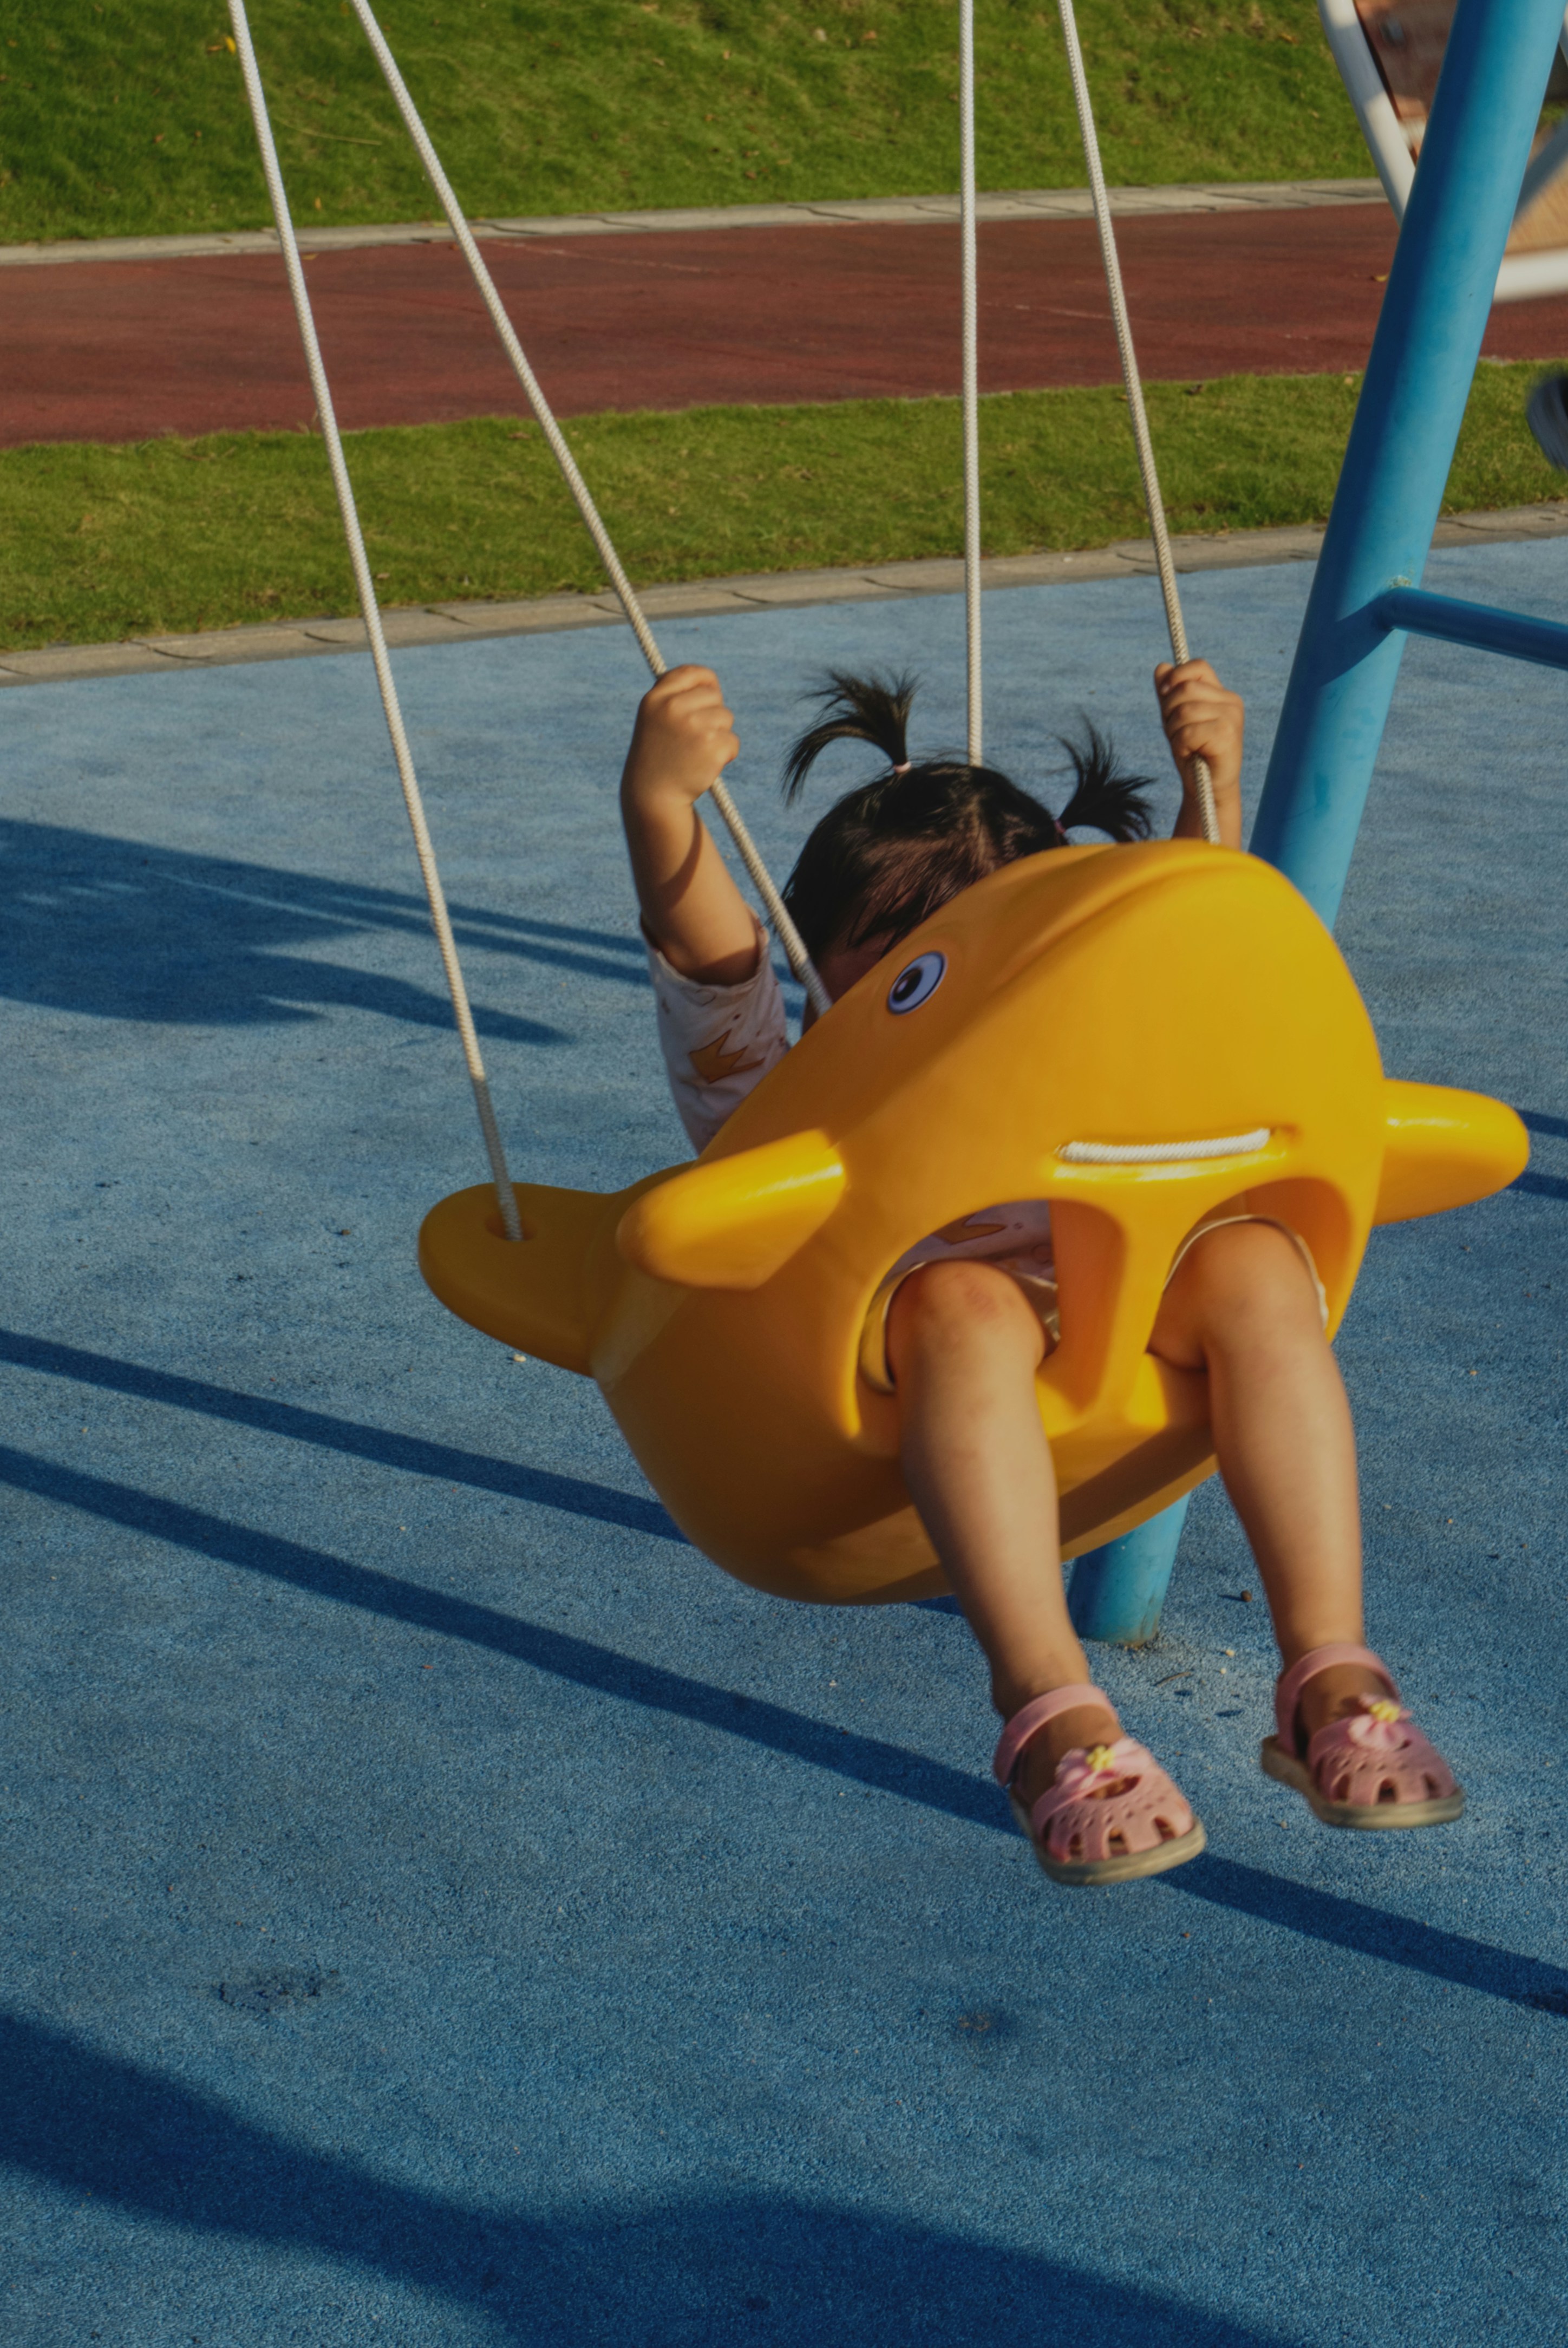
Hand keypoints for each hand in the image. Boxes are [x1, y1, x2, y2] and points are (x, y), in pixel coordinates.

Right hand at [622, 664, 738, 810]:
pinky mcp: (712, 748)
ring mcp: (694, 728)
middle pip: (714, 696)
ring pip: (726, 718)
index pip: (692, 673)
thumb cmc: (658, 755)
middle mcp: (673, 709)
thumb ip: (676, 697)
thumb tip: (710, 682)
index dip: (706, 682)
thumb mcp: (655, 719)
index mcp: (656, 699)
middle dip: (712, 714)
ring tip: (697, 752)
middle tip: (695, 737)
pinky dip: (725, 754)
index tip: (709, 692)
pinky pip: (733, 742)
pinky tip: (705, 765)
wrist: (654, 796)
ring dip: (719, 735)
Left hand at [1154, 658, 1243, 847]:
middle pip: (1185, 689)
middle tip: (1176, 733)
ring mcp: (1232, 718)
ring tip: (1185, 746)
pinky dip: (1180, 745)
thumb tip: (1160, 667)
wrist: (1207, 791)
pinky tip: (1190, 754)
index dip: (1176, 677)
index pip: (1197, 667)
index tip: (1164, 695)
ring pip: (1184, 711)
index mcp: (1221, 695)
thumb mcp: (1175, 720)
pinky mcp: (1227, 735)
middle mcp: (1231, 702)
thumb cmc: (1193, 755)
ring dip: (1173, 732)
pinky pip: (1188, 731)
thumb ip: (1169, 694)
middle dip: (1168, 712)